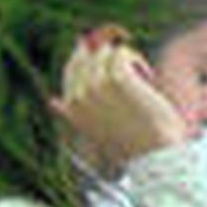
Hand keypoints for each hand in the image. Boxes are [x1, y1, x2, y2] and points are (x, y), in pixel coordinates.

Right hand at [50, 38, 188, 171]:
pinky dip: (135, 58)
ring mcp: (97, 85)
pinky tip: (147, 74)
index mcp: (71, 107)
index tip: (106, 55)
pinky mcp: (118, 78)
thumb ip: (73, 115)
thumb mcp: (96, 132)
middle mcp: (79, 94)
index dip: (88, 58)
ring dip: (125, 58)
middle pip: (85, 56)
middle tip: (127, 57)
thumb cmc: (131, 146)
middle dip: (105, 53)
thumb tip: (53, 102)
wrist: (154, 154)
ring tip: (142, 76)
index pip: (71, 70)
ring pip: (105, 52)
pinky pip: (121, 52)